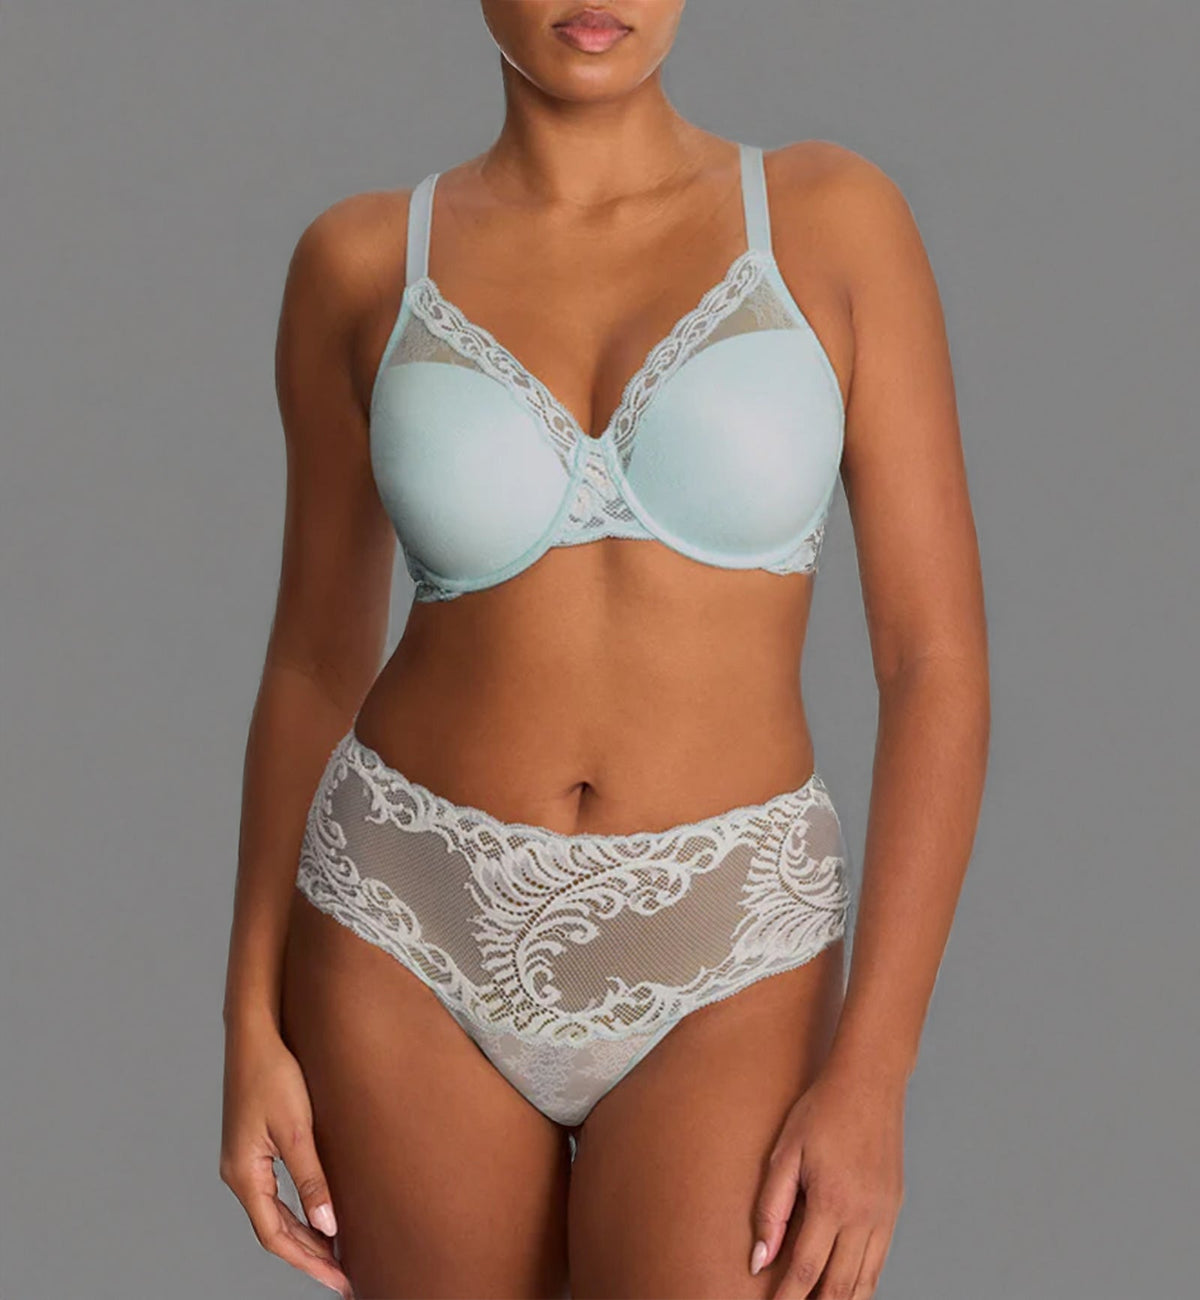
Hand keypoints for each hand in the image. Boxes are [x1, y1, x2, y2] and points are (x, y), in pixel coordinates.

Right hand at [220, 1020, 353, 1298]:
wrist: (256, 1031)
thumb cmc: (274, 1072)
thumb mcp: (297, 1128)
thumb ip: (311, 1177)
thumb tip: (328, 1225)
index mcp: (244, 1173)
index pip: (276, 1236)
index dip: (309, 1261)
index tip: (340, 1280)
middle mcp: (240, 1172)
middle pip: (275, 1230)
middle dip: (310, 1255)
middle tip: (347, 1275)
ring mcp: (245, 1159)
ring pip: (276, 1213)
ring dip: (306, 1235)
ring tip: (339, 1253)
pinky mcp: (256, 1144)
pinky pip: (277, 1191)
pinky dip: (300, 1210)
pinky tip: (322, 1212)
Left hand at [750, 1065, 905, 1298]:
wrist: (869, 1083)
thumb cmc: (821, 1111)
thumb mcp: (785, 1152)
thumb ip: (772, 1208)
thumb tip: (759, 1259)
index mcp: (832, 1202)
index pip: (806, 1272)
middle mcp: (863, 1217)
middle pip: (840, 1288)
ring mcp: (883, 1216)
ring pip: (865, 1282)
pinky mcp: (893, 1210)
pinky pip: (879, 1262)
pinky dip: (863, 1285)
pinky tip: (846, 1291)